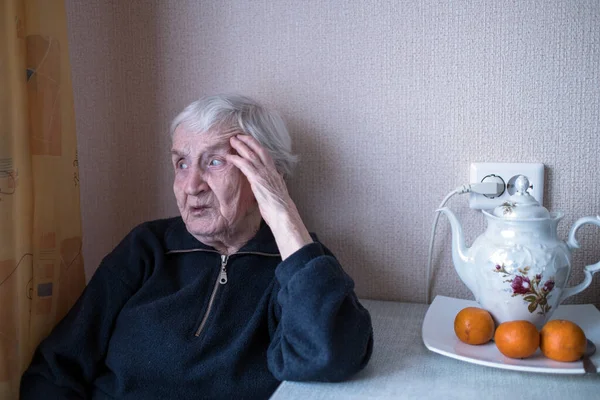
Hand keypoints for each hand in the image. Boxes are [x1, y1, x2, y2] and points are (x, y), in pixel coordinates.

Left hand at [226, 135, 311, 258]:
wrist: (283, 214)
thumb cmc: (280, 209)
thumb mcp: (278, 193)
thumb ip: (275, 184)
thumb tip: (275, 180)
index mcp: (275, 174)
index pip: (266, 156)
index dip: (258, 147)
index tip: (250, 142)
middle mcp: (271, 171)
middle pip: (259, 150)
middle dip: (249, 141)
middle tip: (238, 135)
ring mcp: (265, 174)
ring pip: (251, 155)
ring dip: (241, 146)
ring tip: (232, 140)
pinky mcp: (258, 179)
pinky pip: (245, 165)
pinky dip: (237, 159)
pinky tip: (230, 157)